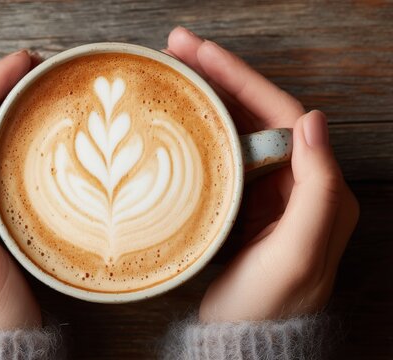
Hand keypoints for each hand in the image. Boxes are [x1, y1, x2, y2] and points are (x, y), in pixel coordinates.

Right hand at [166, 27, 358, 321]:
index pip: (281, 113)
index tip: (201, 52)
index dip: (241, 77)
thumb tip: (314, 121)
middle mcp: (293, 183)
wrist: (240, 343)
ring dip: (204, 98)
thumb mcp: (298, 254)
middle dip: (217, 77)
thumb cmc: (268, 306)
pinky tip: (172, 120)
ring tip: (170, 71)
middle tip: (175, 48)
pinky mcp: (236, 206)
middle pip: (254, 114)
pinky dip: (194, 131)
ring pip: (233, 130)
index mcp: (317, 188)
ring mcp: (262, 193)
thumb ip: (317, 190)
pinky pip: (216, 155)